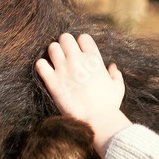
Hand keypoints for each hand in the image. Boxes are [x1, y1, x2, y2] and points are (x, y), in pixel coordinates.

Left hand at [36, 33, 132, 157]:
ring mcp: (64, 69)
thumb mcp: (118, 87)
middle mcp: (77, 60)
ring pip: (52, 48)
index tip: (81, 53)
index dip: (81, 44)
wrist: (97, 120)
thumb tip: (112, 67)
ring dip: (53, 54)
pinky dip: (42, 66)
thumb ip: (115, 74)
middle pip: (65, 38)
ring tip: (56, 63)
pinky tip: (46, 72)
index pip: (83, 38)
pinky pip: (40, 64)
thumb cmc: (109, 105)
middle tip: (66, 56)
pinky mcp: (52, 82)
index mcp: (94, 59)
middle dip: (65, 45)